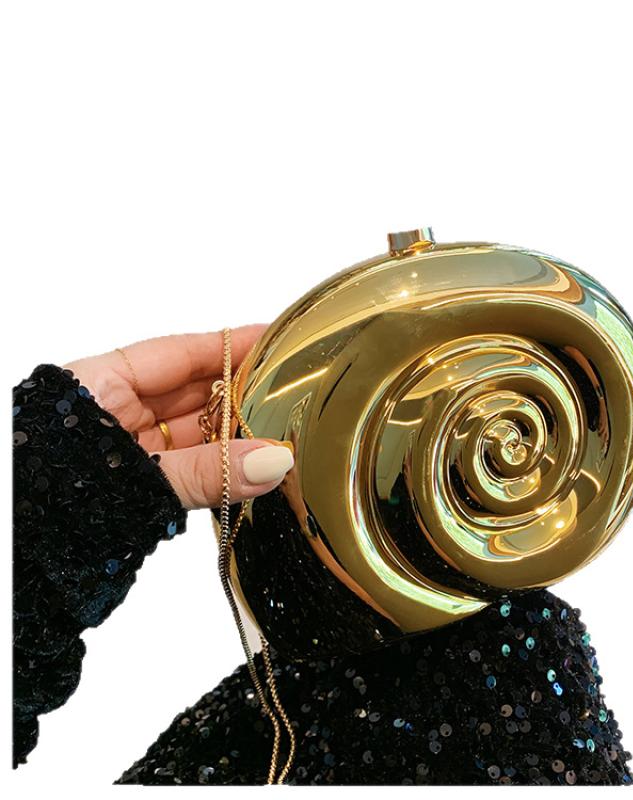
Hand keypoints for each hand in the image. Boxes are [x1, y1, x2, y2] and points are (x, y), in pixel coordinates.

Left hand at [64, 325, 293, 509]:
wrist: (15, 566)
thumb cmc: (42, 503)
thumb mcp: (133, 479)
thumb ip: (204, 473)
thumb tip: (271, 462)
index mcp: (97, 384)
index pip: (178, 352)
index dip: (229, 344)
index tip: (275, 338)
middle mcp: (114, 411)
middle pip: (193, 391)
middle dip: (242, 395)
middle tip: (292, 395)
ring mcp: (127, 448)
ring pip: (195, 432)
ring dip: (236, 437)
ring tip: (282, 436)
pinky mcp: (137, 484)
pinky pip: (190, 466)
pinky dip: (220, 468)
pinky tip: (253, 468)